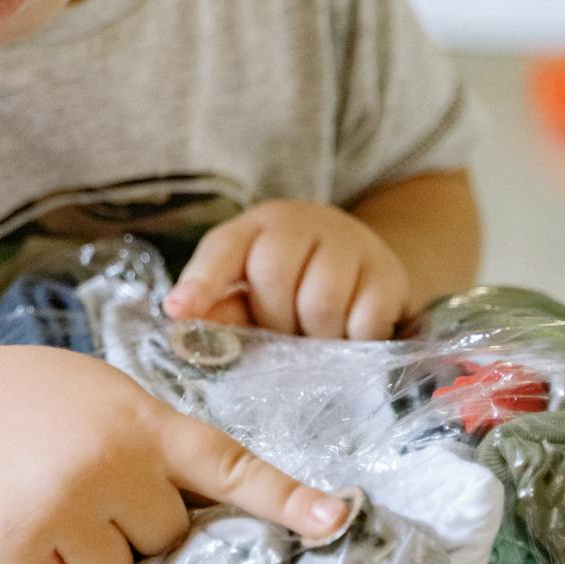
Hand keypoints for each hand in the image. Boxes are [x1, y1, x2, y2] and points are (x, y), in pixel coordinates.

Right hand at [0, 345, 353, 563]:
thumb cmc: (50, 399)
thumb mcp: (117, 400)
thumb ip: (161, 448)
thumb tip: (196, 525)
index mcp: (148, 423)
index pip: (229, 465)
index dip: (286, 497)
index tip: (335, 519)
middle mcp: (114, 460)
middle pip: (167, 540)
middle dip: (135, 523)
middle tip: (94, 481)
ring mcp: (67, 501)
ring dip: (90, 552)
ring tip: (56, 498)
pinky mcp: (20, 539)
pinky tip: (27, 524)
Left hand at [163, 199, 407, 339]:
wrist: (365, 259)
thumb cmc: (294, 279)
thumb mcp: (252, 287)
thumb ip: (221, 308)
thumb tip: (184, 334)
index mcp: (257, 226)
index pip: (223, 249)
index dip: (199, 282)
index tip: (178, 312)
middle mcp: (302, 223)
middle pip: (274, 275)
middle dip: (273, 318)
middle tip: (283, 331)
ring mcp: (349, 243)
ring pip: (320, 302)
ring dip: (313, 335)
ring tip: (314, 335)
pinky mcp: (387, 274)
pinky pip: (363, 321)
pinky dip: (351, 340)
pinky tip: (347, 334)